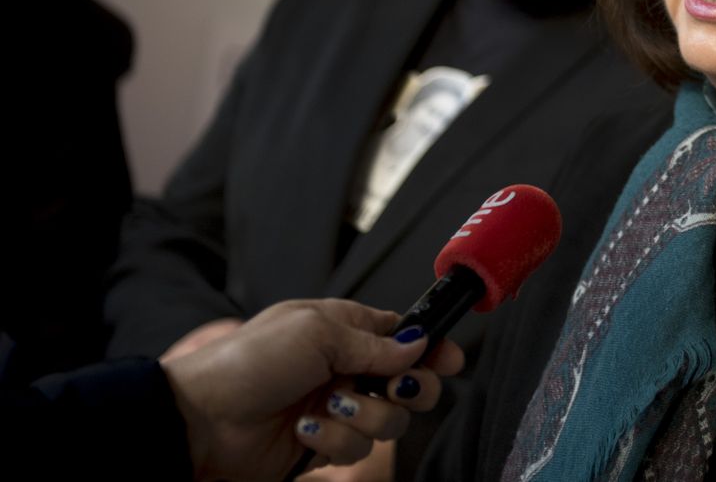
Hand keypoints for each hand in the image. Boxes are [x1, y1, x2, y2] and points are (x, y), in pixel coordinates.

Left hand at [161, 299, 463, 481]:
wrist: (200, 419)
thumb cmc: (252, 361)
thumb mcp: (317, 334)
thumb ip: (374, 343)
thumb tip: (420, 344)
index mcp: (346, 330)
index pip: (405, 336)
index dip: (432, 347)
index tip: (451, 360)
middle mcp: (348, 369)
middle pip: (412, 382)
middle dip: (412, 389)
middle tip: (397, 390)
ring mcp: (339, 409)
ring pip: (390, 420)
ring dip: (364, 416)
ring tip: (329, 408)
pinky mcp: (324, 446)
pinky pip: (356, 449)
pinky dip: (333, 441)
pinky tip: (306, 430)